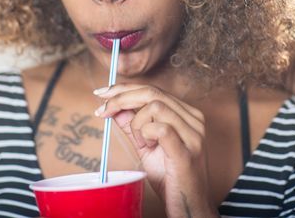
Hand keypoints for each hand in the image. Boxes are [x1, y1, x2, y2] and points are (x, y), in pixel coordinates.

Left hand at [94, 84, 218, 217]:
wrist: (190, 208)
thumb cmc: (171, 178)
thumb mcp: (147, 147)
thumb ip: (132, 126)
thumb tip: (114, 107)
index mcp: (186, 114)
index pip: (152, 89)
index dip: (124, 89)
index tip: (101, 94)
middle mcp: (194, 120)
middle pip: (151, 92)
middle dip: (121, 98)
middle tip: (102, 110)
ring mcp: (193, 134)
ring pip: (154, 107)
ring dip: (137, 124)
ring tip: (141, 143)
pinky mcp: (187, 151)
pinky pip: (161, 129)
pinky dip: (146, 134)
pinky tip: (148, 147)